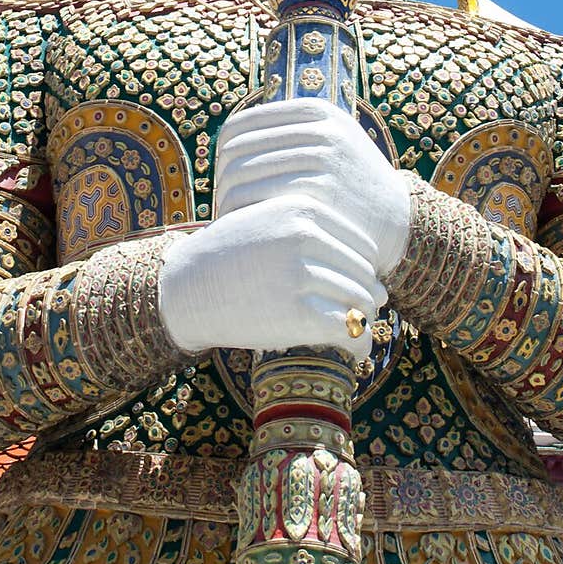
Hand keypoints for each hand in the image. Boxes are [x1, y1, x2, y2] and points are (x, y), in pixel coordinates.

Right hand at [160, 196, 385, 360]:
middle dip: (368, 300)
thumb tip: (375, 276)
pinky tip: (357, 353)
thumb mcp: (270, 224)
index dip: (366, 271)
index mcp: (302, 210)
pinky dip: (360, 345)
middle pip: (364, 275)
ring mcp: (302, 274)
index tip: (362, 289)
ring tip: (359, 334)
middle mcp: (305, 237)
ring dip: (365, 323)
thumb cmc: (231, 257)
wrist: (187, 287)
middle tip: (365, 316)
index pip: (360, 245)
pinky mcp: (299, 314)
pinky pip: (349, 330)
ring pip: (361, 303)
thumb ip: (315, 235)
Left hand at [215, 98, 410, 278]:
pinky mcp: (321, 190)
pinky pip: (258, 197)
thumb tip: (230, 137)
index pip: (240, 126)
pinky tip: (243, 230)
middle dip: (222, 180)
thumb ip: (291, 134)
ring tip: (229, 220)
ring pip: (242, 173)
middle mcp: (319, 128)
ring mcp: (321, 157)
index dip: (223, 155)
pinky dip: (242, 214)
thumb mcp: (331, 144)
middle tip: (223, 205)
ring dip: (227, 200)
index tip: (225, 181)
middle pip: (236, 150)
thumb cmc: (351, 186)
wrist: (397, 221)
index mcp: (316, 111)